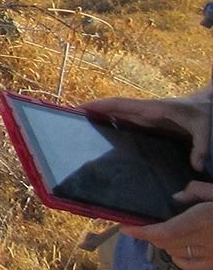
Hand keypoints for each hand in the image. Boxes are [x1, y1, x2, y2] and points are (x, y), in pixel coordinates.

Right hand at [82, 92, 210, 171]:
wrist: (208, 103)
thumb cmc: (204, 112)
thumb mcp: (204, 129)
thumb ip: (200, 147)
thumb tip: (194, 167)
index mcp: (153, 108)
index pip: (121, 104)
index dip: (100, 105)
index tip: (80, 107)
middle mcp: (145, 110)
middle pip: (113, 108)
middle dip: (93, 110)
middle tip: (71, 116)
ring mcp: (146, 115)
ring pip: (118, 113)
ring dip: (100, 116)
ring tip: (81, 124)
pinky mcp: (150, 121)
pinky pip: (127, 120)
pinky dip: (112, 121)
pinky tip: (104, 131)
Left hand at [125, 184, 212, 269]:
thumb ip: (196, 191)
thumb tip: (175, 199)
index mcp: (202, 219)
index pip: (164, 232)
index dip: (142, 232)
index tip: (126, 228)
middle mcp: (205, 239)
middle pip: (165, 243)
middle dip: (150, 235)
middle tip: (143, 225)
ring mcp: (212, 254)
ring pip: (176, 254)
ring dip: (164, 245)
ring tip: (162, 234)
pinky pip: (192, 266)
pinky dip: (179, 258)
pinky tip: (178, 250)